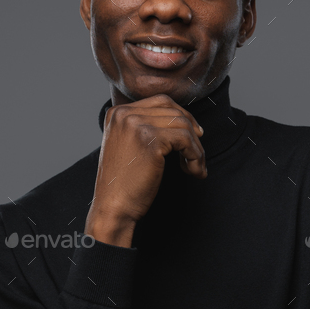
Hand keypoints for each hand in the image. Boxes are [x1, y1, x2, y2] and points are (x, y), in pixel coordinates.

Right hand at [85, 93, 205, 243]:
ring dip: (196, 149)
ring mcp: (136, 124)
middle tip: (197, 155)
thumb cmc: (124, 183)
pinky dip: (195, 156)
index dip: (183, 116)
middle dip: (192, 132)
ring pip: (183, 125)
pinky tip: (193, 171)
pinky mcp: (150, 139)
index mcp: (117, 112)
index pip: (161, 101)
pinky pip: (186, 139)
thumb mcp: (129, 146)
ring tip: (195, 168)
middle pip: (174, 111)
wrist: (113, 207)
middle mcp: (125, 113)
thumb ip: (146, 128)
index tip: (194, 136)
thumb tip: (185, 120)